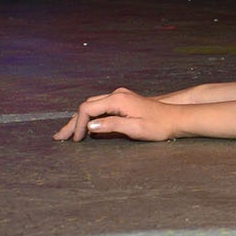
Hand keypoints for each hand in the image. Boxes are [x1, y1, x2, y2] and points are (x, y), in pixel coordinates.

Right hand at [54, 89, 179, 141]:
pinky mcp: (123, 102)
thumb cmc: (158, 125)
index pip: (87, 108)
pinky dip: (91, 118)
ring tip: (68, 135)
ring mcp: (120, 97)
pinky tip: (85, 128)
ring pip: (93, 107)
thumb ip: (111, 126)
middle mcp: (117, 95)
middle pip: (87, 106)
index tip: (76, 140)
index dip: (78, 124)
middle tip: (60, 138)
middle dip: (73, 122)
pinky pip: (101, 108)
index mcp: (117, 99)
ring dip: (80, 120)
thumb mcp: (134, 129)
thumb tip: (90, 126)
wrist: (175, 118)